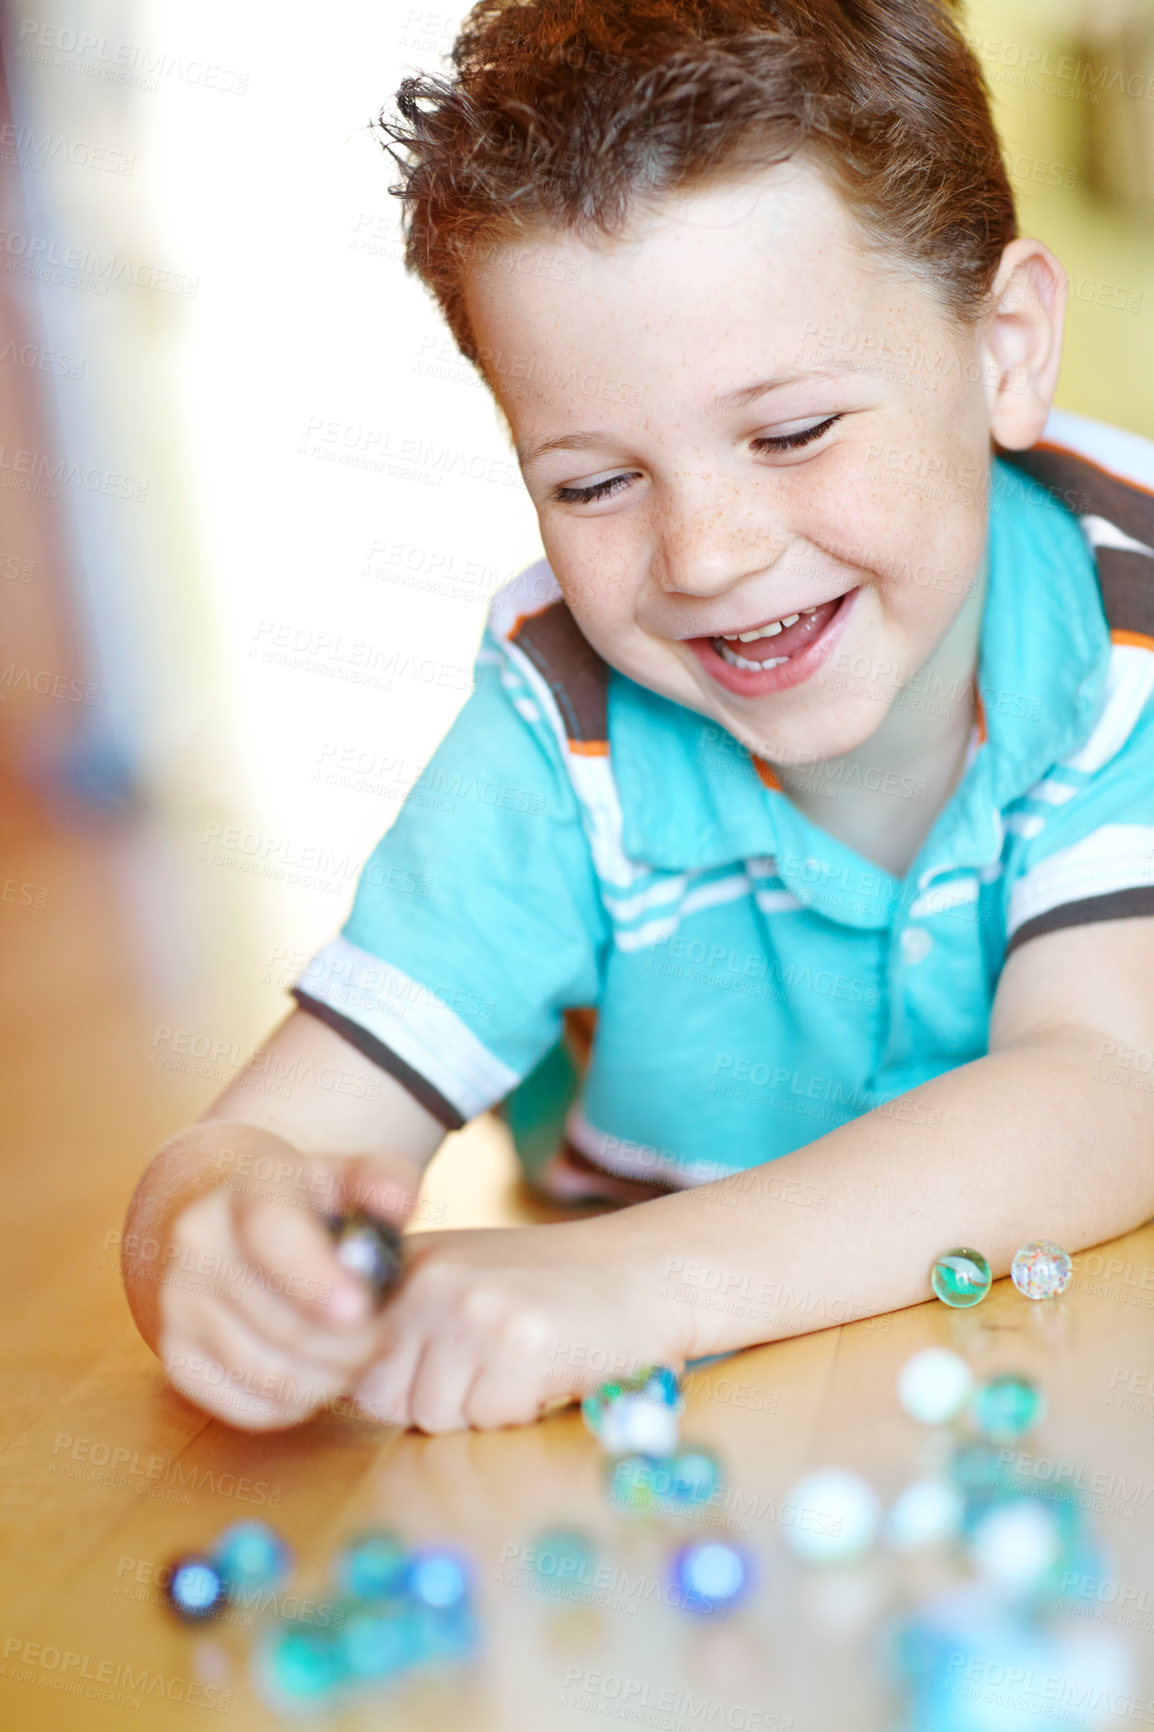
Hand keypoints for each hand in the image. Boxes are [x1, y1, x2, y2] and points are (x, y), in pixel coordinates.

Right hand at [156, 1153, 418, 1430]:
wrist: (232, 1227)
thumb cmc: (307, 1207)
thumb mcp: (346, 1178)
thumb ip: (383, 1181)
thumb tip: (400, 1202)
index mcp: (244, 1191)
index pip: (273, 1235)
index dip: (315, 1279)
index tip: (360, 1310)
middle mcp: (197, 1245)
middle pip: (281, 1322)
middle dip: (351, 1344)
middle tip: (383, 1337)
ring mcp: (178, 1304)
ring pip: (268, 1373)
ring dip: (330, 1379)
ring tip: (356, 1356)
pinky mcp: (176, 1357)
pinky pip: (248, 1407)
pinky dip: (296, 1404)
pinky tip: (317, 1374)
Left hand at [350, 1213, 686, 1433]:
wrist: (647, 1270)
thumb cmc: (552, 1287)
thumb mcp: (463, 1276)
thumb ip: (403, 1320)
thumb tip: (337, 1385)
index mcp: (407, 1260)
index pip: (354, 1360)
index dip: (398, 1383)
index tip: (447, 1368)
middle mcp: (429, 1279)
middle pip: (386, 1397)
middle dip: (436, 1401)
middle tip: (494, 1364)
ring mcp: (470, 1309)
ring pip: (434, 1415)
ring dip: (480, 1409)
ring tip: (524, 1362)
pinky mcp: (516, 1345)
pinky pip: (488, 1420)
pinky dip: (521, 1411)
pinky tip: (551, 1368)